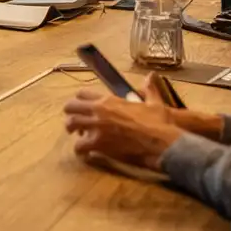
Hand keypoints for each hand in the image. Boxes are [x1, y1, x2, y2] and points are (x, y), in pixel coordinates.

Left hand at [63, 75, 183, 168]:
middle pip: (71, 107)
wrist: (160, 142)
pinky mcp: (98, 144)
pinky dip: (80, 150)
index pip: (82, 93)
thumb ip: (149, 90)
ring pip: (71, 125)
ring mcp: (97, 128)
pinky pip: (79, 147)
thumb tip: (151, 76)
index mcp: (109, 100)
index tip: (82, 107)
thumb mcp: (154, 103)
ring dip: (73, 131)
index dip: (79, 101)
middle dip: (70, 114)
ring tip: (79, 137)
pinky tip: (86, 153)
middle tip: (75, 123)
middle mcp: (99, 111)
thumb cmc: (158, 123)